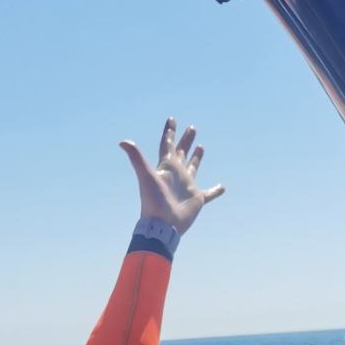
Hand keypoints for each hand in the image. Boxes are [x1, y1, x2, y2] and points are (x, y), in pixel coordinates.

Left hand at [120, 118, 225, 236]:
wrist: (162, 225)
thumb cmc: (154, 201)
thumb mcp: (146, 176)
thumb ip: (136, 158)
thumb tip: (122, 141)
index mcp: (166, 167)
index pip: (167, 145)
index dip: (169, 132)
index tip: (171, 119)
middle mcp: (177, 174)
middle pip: (181, 152)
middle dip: (185, 140)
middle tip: (192, 128)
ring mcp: (187, 186)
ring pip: (193, 167)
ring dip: (196, 157)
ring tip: (200, 146)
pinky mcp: (196, 198)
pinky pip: (209, 194)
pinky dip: (215, 191)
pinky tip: (222, 187)